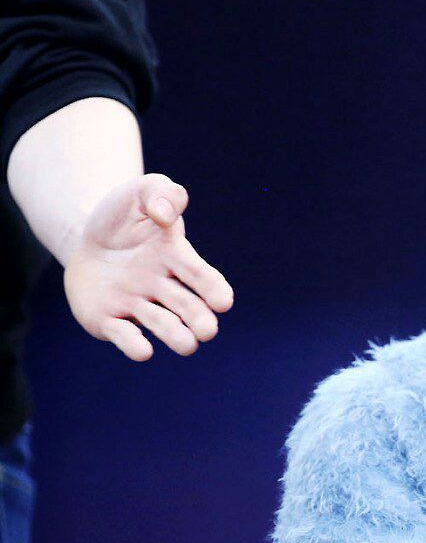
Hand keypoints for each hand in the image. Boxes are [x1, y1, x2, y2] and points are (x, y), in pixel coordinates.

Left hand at [62, 173, 233, 361]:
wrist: (84, 240)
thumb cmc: (121, 216)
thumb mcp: (140, 192)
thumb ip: (162, 194)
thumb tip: (165, 216)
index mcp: (176, 258)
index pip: (201, 275)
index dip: (213, 289)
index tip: (223, 302)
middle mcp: (162, 287)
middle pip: (187, 307)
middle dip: (199, 320)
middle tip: (207, 330)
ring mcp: (137, 305)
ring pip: (163, 325)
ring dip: (176, 336)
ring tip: (188, 344)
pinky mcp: (110, 321)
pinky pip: (125, 335)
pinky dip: (134, 344)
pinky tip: (143, 350)